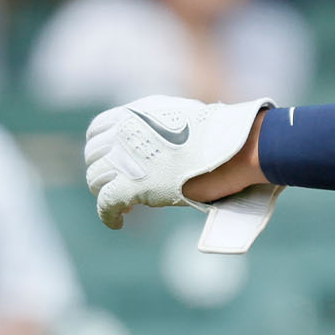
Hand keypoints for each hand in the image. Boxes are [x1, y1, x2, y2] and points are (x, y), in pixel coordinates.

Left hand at [84, 95, 272, 229]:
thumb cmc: (223, 136)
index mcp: (137, 112)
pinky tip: (118, 221)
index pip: (98, 129)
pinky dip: (110, 215)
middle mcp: (125, 131)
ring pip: (96, 179)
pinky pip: (106, 204)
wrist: (240, 149)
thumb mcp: (184, 117)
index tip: (110, 159)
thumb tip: (158, 142)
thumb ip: (161, 127)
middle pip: (94, 156)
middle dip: (102, 170)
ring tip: (124, 203)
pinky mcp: (132, 186)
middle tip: (118, 183)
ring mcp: (126, 157)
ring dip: (106, 191)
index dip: (101, 148)